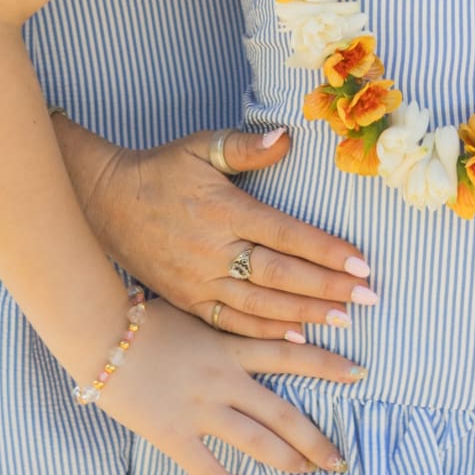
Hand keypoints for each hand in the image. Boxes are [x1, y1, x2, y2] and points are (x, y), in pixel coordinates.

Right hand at [66, 124, 376, 351]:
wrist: (106, 204)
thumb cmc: (162, 170)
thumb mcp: (199, 145)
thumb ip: (245, 146)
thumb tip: (286, 137)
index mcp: (223, 210)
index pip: (285, 234)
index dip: (325, 250)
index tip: (361, 264)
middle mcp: (213, 251)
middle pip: (280, 276)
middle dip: (327, 289)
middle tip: (368, 299)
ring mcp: (198, 282)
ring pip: (260, 306)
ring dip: (304, 314)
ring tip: (343, 319)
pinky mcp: (187, 301)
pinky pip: (231, 324)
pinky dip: (265, 332)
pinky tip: (296, 337)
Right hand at [93, 294, 353, 474]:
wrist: (100, 332)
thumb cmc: (139, 316)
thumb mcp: (189, 309)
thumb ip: (217, 325)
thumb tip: (240, 323)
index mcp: (229, 344)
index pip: (290, 352)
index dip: (327, 362)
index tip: (359, 371)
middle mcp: (224, 377)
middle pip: (283, 411)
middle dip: (315, 438)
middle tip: (339, 459)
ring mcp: (201, 408)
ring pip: (257, 441)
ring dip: (287, 462)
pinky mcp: (175, 434)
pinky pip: (210, 469)